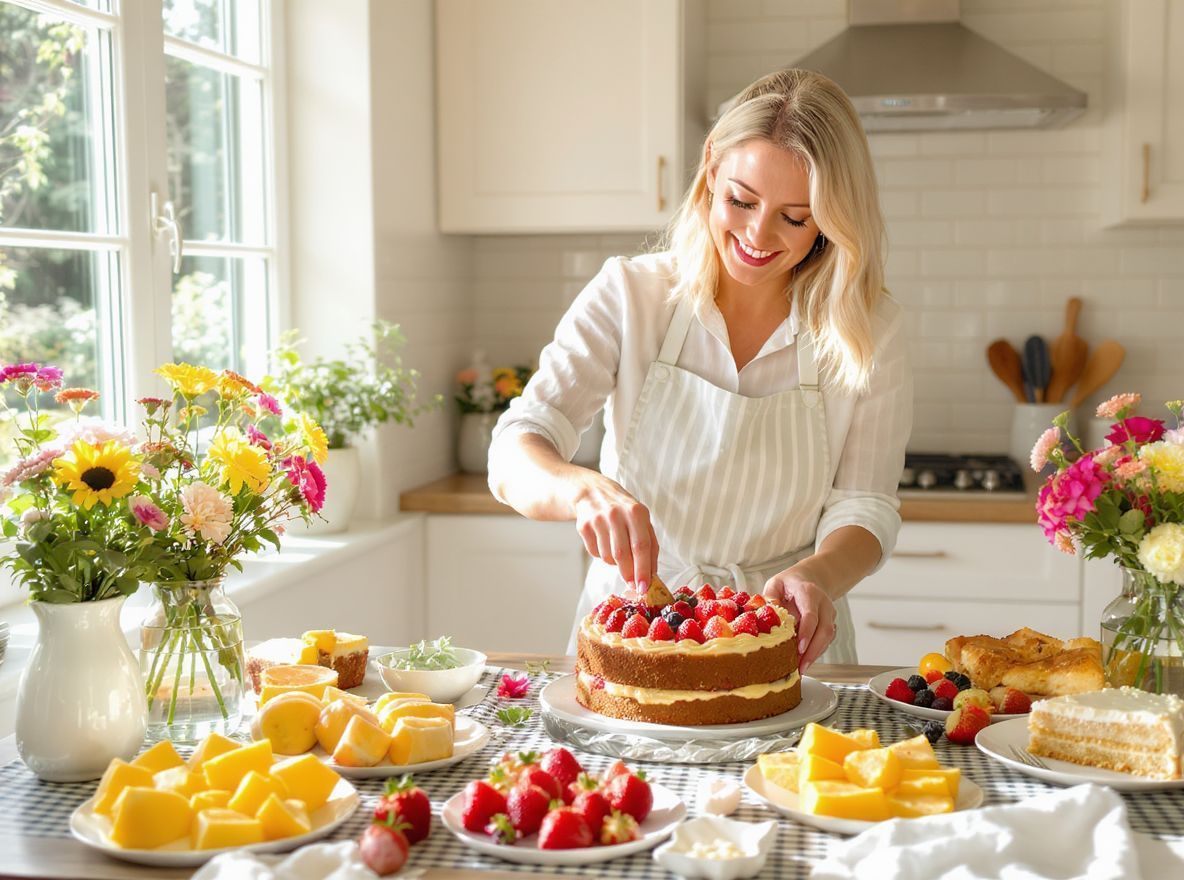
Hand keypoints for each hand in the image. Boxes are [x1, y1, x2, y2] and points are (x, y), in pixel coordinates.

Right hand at [571, 473, 658, 588]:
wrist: (592, 491)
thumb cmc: (623, 510)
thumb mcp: (641, 519)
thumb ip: (650, 545)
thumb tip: (652, 575)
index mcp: (636, 512)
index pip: (641, 546)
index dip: (643, 569)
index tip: (644, 587)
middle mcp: (616, 514)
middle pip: (623, 555)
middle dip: (629, 574)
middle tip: (633, 584)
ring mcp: (598, 520)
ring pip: (608, 557)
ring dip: (615, 563)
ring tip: (618, 550)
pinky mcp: (583, 526)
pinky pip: (595, 553)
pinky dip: (602, 555)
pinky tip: (604, 542)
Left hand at [762, 568, 835, 673]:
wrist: (809, 579)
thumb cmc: (790, 583)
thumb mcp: (776, 583)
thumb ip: (770, 596)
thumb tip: (767, 611)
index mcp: (809, 592)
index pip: (811, 615)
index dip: (807, 632)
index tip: (800, 648)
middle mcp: (823, 604)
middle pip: (824, 630)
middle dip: (813, 651)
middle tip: (801, 667)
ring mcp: (829, 614)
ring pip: (828, 638)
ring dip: (815, 655)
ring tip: (801, 669)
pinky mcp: (830, 624)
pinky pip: (826, 641)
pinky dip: (816, 652)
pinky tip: (805, 661)